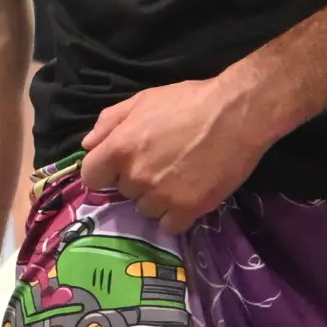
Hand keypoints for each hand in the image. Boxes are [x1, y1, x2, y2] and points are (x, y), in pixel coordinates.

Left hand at [80, 75, 275, 233]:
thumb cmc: (189, 101)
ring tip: (179, 178)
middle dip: (137, 180)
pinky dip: (177, 215)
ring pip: (146, 209)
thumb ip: (109, 122)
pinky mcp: (189, 208)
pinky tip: (189, 196)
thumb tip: (88, 145)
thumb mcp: (142, 100)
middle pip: (123, 192)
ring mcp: (162, 195)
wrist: (238, 113)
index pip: (91, 177)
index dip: (104, 172)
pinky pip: (170, 225)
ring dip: (158, 199)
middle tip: (162, 163)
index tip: (119, 167)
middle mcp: (136, 175)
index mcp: (119, 148)